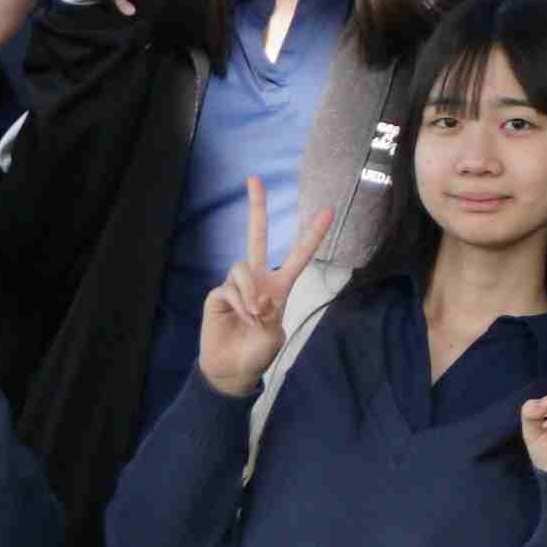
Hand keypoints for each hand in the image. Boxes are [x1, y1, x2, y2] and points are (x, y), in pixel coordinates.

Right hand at [194, 179, 341, 397]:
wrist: (233, 369)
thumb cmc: (257, 352)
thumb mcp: (273, 335)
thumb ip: (269, 313)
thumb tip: (256, 297)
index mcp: (279, 287)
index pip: (299, 256)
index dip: (313, 234)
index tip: (329, 210)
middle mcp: (257, 280)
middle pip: (257, 236)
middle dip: (255, 207)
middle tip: (254, 178)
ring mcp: (236, 284)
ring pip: (242, 268)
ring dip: (251, 293)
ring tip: (254, 316)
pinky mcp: (218, 293)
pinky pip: (230, 287)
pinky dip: (239, 303)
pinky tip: (241, 318)